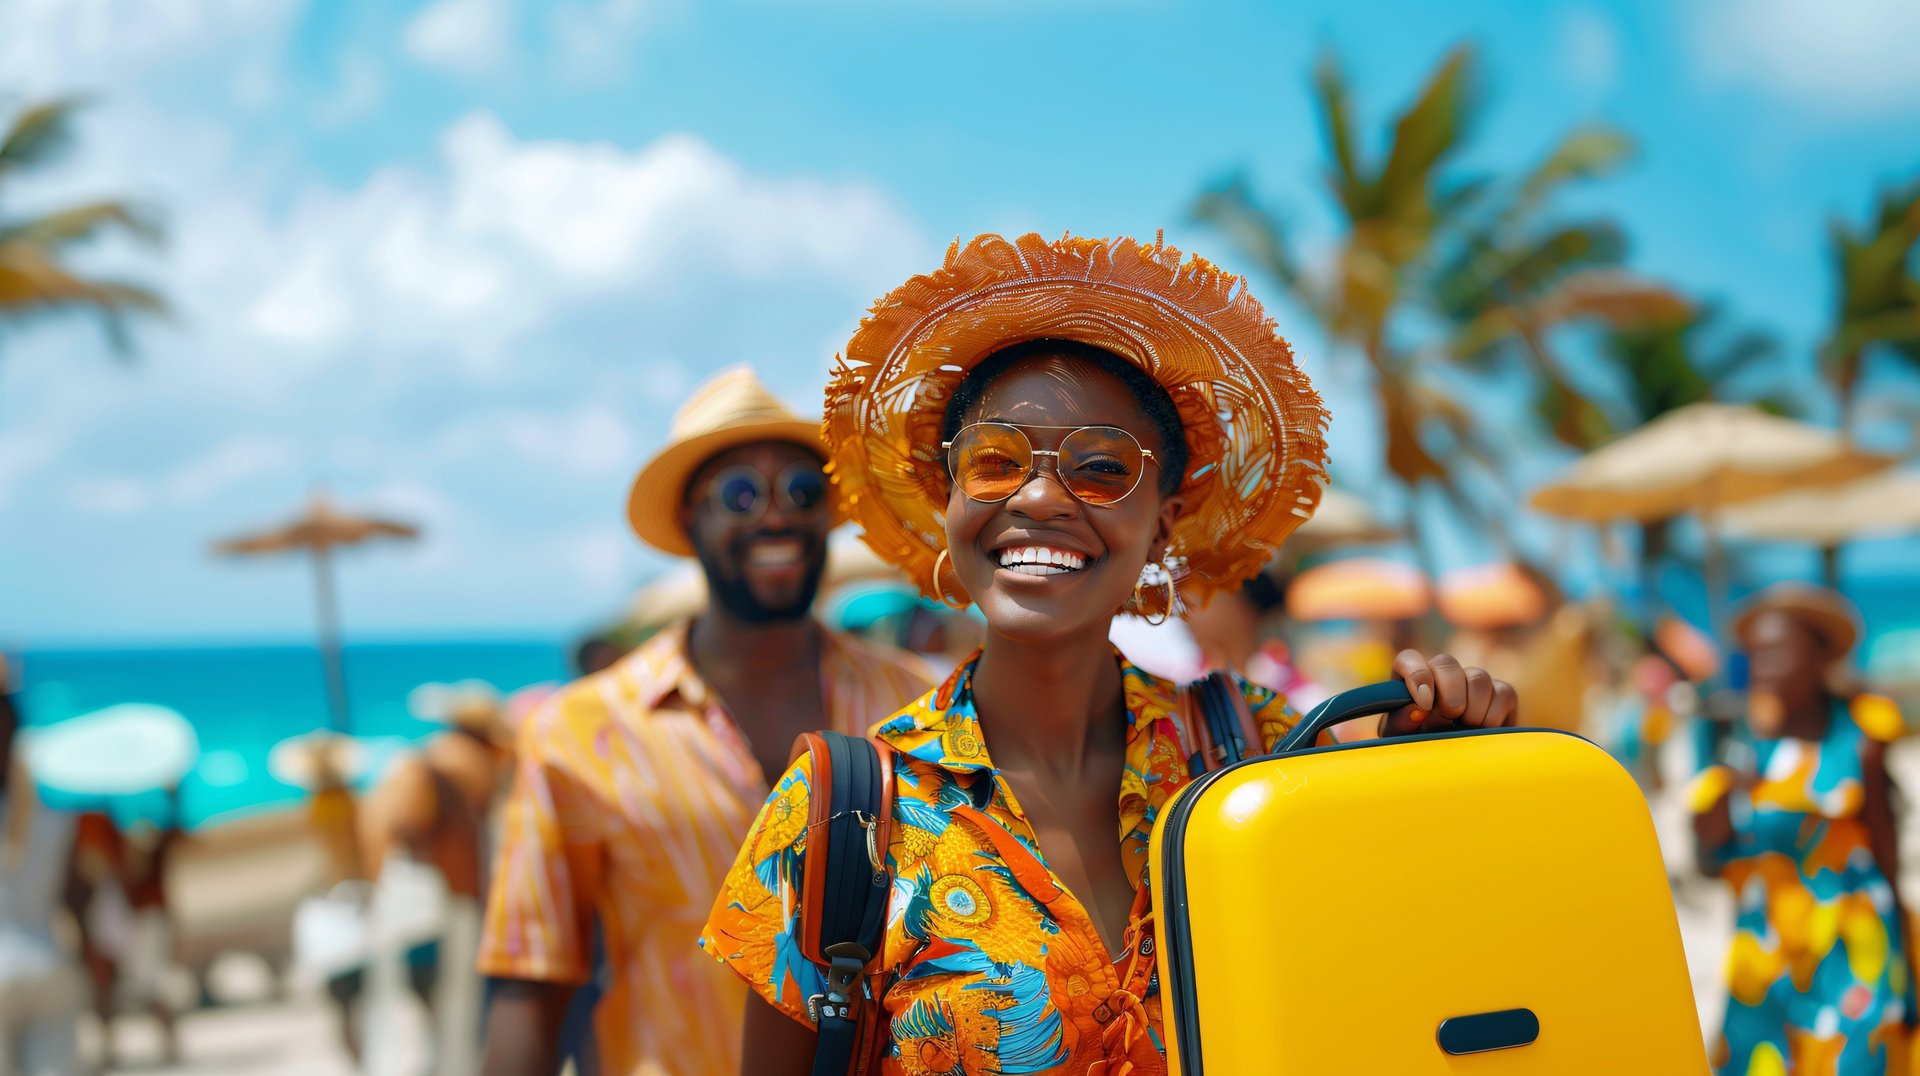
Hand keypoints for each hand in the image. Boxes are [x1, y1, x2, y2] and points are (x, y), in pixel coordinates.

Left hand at [1379, 650, 1517, 737]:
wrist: (1455, 764)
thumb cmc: (1422, 746)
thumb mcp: (1404, 738)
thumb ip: (1402, 723)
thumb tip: (1417, 711)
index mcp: (1412, 679)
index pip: (1409, 660)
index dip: (1417, 675)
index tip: (1425, 704)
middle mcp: (1443, 674)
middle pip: (1447, 662)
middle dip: (1449, 694)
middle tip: (1449, 719)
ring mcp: (1474, 681)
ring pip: (1478, 677)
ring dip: (1472, 709)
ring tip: (1464, 730)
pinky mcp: (1502, 693)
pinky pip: (1504, 693)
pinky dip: (1493, 716)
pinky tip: (1483, 731)